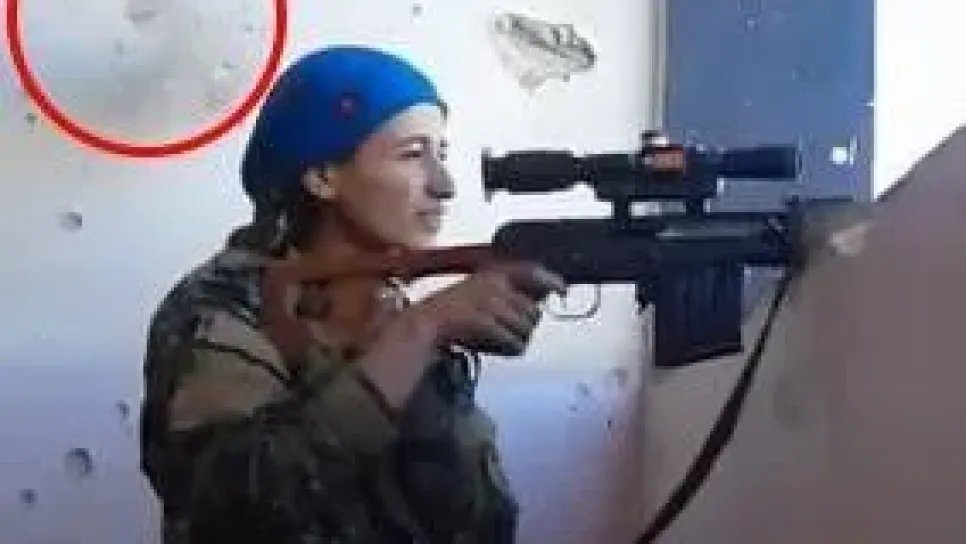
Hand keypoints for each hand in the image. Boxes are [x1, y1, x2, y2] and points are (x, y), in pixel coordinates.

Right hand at [405, 262, 566, 355]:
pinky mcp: (485, 322)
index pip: (530, 271)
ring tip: (496, 339)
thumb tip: (544, 293)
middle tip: (503, 330)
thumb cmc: (452, 313)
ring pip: (525, 329)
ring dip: (515, 339)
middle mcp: (495, 285)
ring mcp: (489, 304)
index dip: (550, 279)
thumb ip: (509, 292)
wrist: (423, 325)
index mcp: (493, 275)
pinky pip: (513, 342)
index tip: (562, 290)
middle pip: (532, 312)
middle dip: (524, 325)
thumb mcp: (480, 291)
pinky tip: (494, 347)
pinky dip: (507, 349)